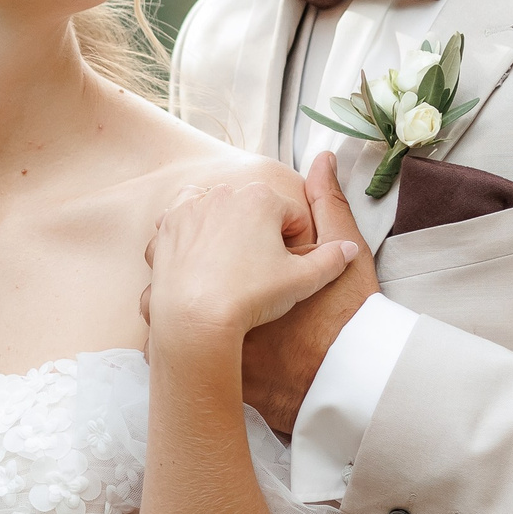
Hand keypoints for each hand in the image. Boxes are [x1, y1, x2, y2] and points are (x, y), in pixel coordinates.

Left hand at [144, 178, 358, 344]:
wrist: (195, 319)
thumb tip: (348, 249)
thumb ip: (332, 259)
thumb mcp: (304, 281)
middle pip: (254, 211)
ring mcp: (189, 208)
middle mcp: (222, 194)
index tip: (289, 269)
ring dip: (226, 229)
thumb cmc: (250, 297)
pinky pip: (182, 224)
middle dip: (261, 235)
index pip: (292, 216)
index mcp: (261, 198)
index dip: (296, 245)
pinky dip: (191, 236)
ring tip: (232, 266)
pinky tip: (201, 261)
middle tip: (261, 272)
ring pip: (217, 212)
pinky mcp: (165, 229)